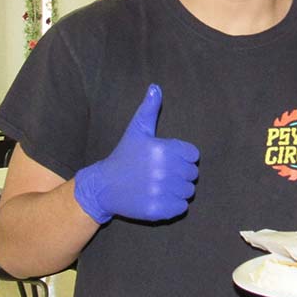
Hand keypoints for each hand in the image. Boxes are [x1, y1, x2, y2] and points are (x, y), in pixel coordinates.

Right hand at [73, 84, 199, 223]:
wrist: (103, 187)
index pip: (194, 155)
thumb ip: (149, 110)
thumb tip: (155, 87)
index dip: (182, 157)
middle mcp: (163, 170)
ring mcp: (160, 191)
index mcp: (162, 149)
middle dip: (180, 174)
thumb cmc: (124, 156)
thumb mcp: (136, 131)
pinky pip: (182, 208)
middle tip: (160, 174)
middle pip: (193, 174)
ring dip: (177, 190)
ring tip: (158, 185)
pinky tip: (157, 197)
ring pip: (188, 192)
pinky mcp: (158, 210)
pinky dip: (173, 205)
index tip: (165, 159)